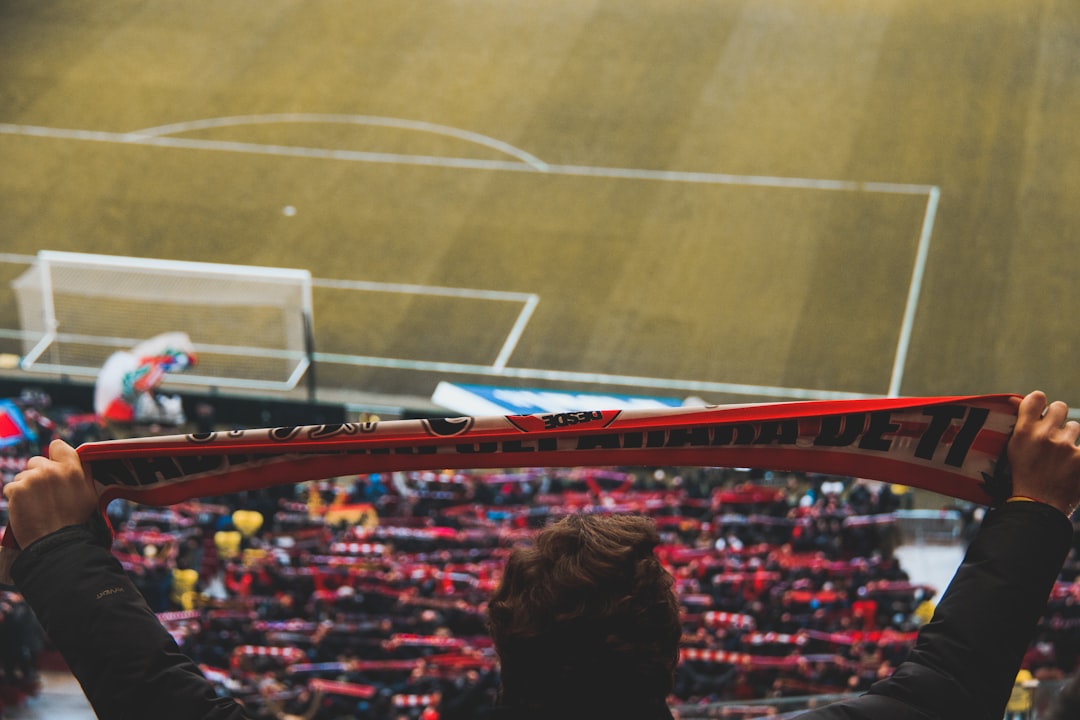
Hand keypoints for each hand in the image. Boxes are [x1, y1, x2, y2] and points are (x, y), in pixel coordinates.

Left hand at [2, 439, 97, 546]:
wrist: (55, 544)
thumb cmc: (75, 521)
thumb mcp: (90, 494)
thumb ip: (82, 473)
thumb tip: (77, 459)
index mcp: (73, 469)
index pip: (57, 446)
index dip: (55, 456)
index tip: (55, 467)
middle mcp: (52, 470)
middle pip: (36, 462)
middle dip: (38, 474)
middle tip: (44, 494)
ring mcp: (32, 479)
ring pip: (23, 476)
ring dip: (26, 487)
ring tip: (35, 506)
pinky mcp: (16, 489)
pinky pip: (11, 487)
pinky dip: (15, 498)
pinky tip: (25, 510)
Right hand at [1007, 391, 1079, 515]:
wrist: (1039, 504)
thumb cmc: (1023, 475)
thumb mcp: (1013, 447)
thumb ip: (1021, 422)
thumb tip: (1015, 398)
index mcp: (1024, 430)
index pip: (1037, 397)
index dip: (1040, 403)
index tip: (1040, 412)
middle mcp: (1045, 434)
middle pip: (1060, 407)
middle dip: (1058, 418)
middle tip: (1054, 434)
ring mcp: (1066, 446)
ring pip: (1075, 427)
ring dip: (1070, 439)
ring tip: (1062, 457)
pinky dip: (1078, 454)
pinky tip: (1072, 464)